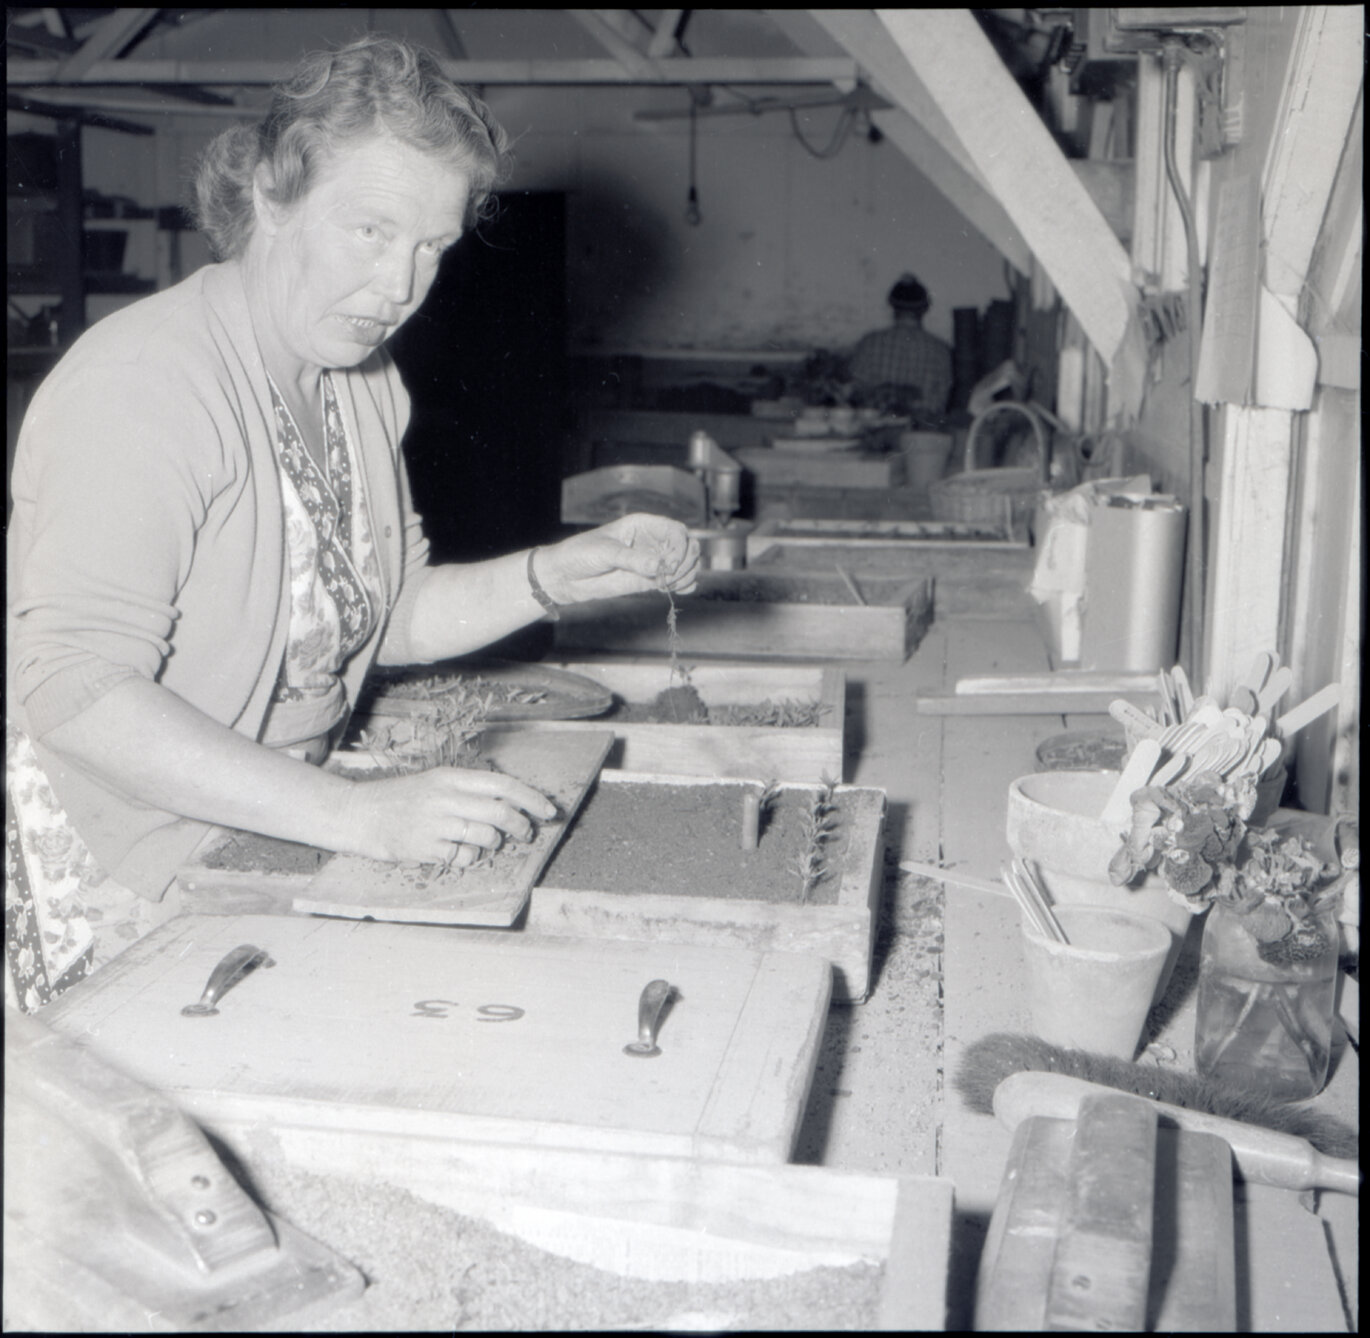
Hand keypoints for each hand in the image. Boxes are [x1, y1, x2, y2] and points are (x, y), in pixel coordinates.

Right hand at [340, 766, 557, 868]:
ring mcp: (435, 824)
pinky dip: (470, 858)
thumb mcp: (436, 783)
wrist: (359, 813)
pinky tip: (459, 852)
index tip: (549, 811)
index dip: (531, 798)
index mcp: (450, 777)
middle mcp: (444, 797)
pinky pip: (464, 857)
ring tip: (486, 842)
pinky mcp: (425, 848)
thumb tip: (513, 806)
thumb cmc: (402, 799)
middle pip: (500, 813)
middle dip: (521, 826)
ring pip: (486, 837)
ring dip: (494, 844)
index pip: (503, 784)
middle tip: (526, 834)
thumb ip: (470, 791)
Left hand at [534, 513, 699, 605]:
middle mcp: (651, 541)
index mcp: (643, 525)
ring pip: (685, 564)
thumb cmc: (581, 554)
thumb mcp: (605, 552)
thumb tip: (659, 565)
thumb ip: (632, 559)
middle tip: (670, 577)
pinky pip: (676, 581)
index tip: (670, 564)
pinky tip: (677, 590)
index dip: (680, 547)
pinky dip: (684, 585)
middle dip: (686, 561)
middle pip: (687, 546)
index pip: (676, 530)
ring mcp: (652, 561)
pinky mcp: (649, 580)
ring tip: (669, 585)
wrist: (565, 576)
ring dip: (686, 575)